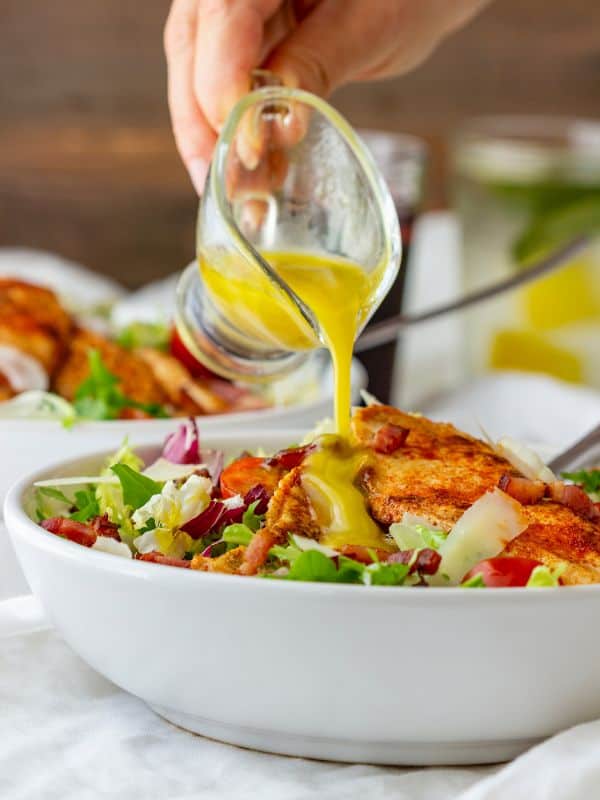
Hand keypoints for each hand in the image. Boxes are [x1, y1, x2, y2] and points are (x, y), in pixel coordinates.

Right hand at [164, 0, 489, 192]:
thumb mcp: (372, 23)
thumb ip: (319, 61)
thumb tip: (277, 119)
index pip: (223, 12)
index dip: (222, 79)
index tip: (243, 140)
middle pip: (193, 46)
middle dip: (202, 121)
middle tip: (222, 184)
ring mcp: (238, 8)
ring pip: (198, 70)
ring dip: (213, 135)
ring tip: (239, 192)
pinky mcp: (247, 38)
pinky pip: (224, 83)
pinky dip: (234, 129)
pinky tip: (249, 169)